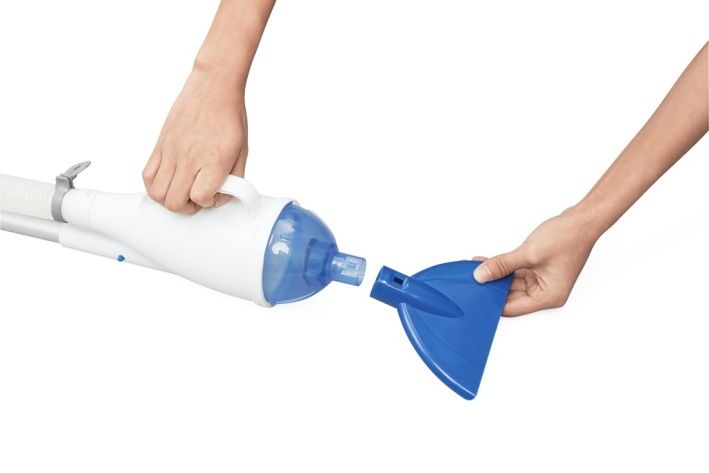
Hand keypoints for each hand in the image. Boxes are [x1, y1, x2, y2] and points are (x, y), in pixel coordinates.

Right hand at [143, 67, 247, 213]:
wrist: (214, 87)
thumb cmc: (230, 117)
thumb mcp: (242, 152)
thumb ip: (235, 178)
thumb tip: (224, 195)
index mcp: (214, 160)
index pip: (201, 197)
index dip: (209, 202)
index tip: (216, 193)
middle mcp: (190, 158)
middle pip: (175, 202)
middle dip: (188, 207)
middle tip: (197, 198)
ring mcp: (171, 152)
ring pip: (157, 193)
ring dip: (169, 199)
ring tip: (182, 191)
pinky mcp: (161, 145)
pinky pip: (147, 175)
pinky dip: (155, 186)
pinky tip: (169, 182)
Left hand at [473, 208, 598, 315]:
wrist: (583, 219)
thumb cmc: (568, 238)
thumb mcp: (528, 253)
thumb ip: (502, 265)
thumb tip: (481, 275)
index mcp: (548, 297)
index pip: (513, 308)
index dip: (493, 302)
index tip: (475, 295)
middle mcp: (546, 292)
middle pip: (511, 296)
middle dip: (492, 285)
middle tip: (472, 278)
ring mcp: (542, 280)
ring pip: (511, 283)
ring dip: (496, 274)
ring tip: (477, 267)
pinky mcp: (539, 269)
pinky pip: (515, 272)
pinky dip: (503, 266)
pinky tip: (488, 261)